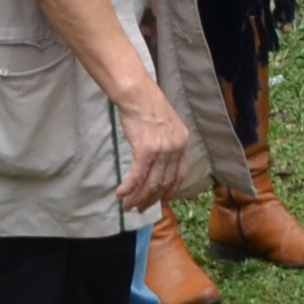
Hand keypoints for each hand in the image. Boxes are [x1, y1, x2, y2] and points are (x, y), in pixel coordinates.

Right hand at [114, 84, 192, 210]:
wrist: (138, 94)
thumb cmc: (148, 107)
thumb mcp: (167, 126)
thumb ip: (168, 145)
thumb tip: (160, 164)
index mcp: (182, 142)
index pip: (179, 175)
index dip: (168, 192)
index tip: (159, 201)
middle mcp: (176, 148)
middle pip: (164, 183)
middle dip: (151, 199)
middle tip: (139, 209)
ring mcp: (162, 150)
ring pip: (150, 183)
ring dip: (138, 198)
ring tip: (128, 206)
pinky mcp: (146, 150)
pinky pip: (137, 176)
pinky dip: (129, 188)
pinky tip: (121, 194)